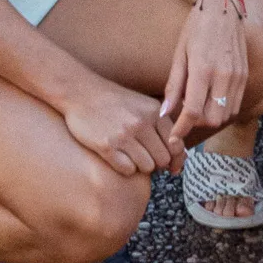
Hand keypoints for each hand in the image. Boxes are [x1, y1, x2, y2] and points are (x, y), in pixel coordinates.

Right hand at [64, 79, 179, 177]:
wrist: (81, 92)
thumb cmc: (114, 102)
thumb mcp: (143, 105)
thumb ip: (162, 126)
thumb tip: (180, 155)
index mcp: (155, 112)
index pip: (176, 145)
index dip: (176, 159)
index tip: (172, 167)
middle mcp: (142, 123)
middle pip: (163, 160)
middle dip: (156, 164)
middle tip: (145, 158)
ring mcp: (124, 135)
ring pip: (147, 167)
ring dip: (140, 167)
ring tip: (129, 155)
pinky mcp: (106, 145)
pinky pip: (127, 170)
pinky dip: (124, 169)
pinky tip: (117, 157)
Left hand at [157, 0, 253, 143]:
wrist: (222, 7)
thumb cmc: (195, 28)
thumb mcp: (179, 54)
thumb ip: (173, 86)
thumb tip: (164, 114)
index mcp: (203, 69)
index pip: (193, 112)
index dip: (182, 129)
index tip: (173, 138)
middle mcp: (224, 75)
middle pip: (212, 120)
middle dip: (197, 125)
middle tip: (184, 117)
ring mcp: (238, 76)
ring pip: (226, 115)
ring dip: (210, 118)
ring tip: (197, 107)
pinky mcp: (245, 75)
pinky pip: (236, 104)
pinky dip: (223, 110)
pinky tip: (211, 100)